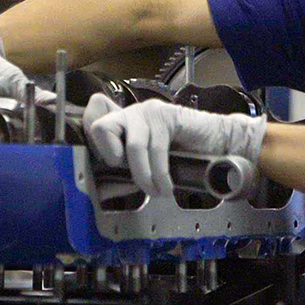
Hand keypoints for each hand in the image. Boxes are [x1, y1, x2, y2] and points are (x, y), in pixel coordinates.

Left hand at [83, 94, 266, 195]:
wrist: (215, 143)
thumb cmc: (180, 155)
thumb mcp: (145, 167)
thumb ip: (123, 175)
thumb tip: (101, 192)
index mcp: (118, 123)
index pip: (90, 123)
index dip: (93, 147)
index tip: (107, 169)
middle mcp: (128, 113)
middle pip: (100, 128)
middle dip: (114, 160)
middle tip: (133, 178)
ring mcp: (146, 111)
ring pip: (132, 146)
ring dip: (144, 176)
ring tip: (156, 190)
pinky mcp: (165, 115)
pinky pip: (155, 147)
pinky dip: (160, 173)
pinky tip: (166, 184)